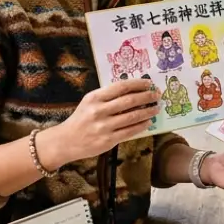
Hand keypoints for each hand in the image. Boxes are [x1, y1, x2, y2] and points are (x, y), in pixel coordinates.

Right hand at [38, 79, 159, 164]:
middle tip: (157, 95)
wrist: (66, 141)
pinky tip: (148, 122)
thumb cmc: (81, 119)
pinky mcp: (108, 140)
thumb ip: (107, 96)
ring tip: (156, 108)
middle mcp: (99, 111)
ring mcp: (104, 126)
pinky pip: (130, 131)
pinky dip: (141, 125)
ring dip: (148, 111)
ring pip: (132, 116)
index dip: (138, 84)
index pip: (121, 87)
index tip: (149, 83)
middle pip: (129, 100)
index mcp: (94, 98)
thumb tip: (133, 90)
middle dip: (147, 96)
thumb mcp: (89, 102)